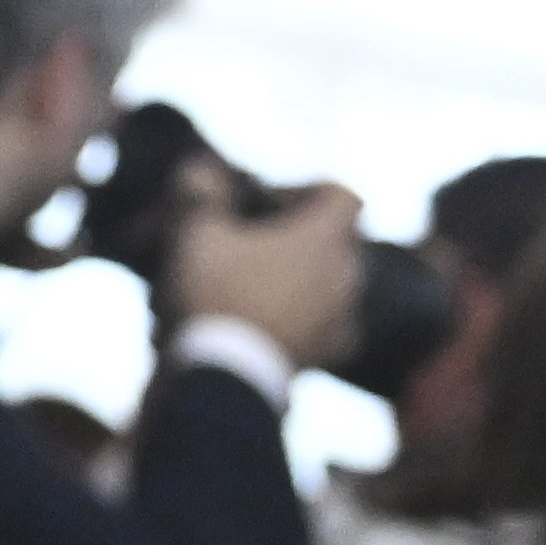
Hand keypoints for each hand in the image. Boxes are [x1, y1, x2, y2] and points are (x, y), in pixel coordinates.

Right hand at [169, 175, 364, 371]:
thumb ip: (204, 196)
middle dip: (299, 234)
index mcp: (324, 239)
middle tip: (254, 240)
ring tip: (256, 283)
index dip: (308, 189)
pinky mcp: (333, 352)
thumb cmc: (217, 295)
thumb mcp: (199, 235)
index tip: (268, 201)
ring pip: (333, 281)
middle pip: (338, 239)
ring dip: (303, 275)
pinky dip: (308, 316)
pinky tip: (272, 320)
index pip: (343, 195)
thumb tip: (200, 168)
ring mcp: (344, 317)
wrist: (227, 376)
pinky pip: (330, 323)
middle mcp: (346, 275)